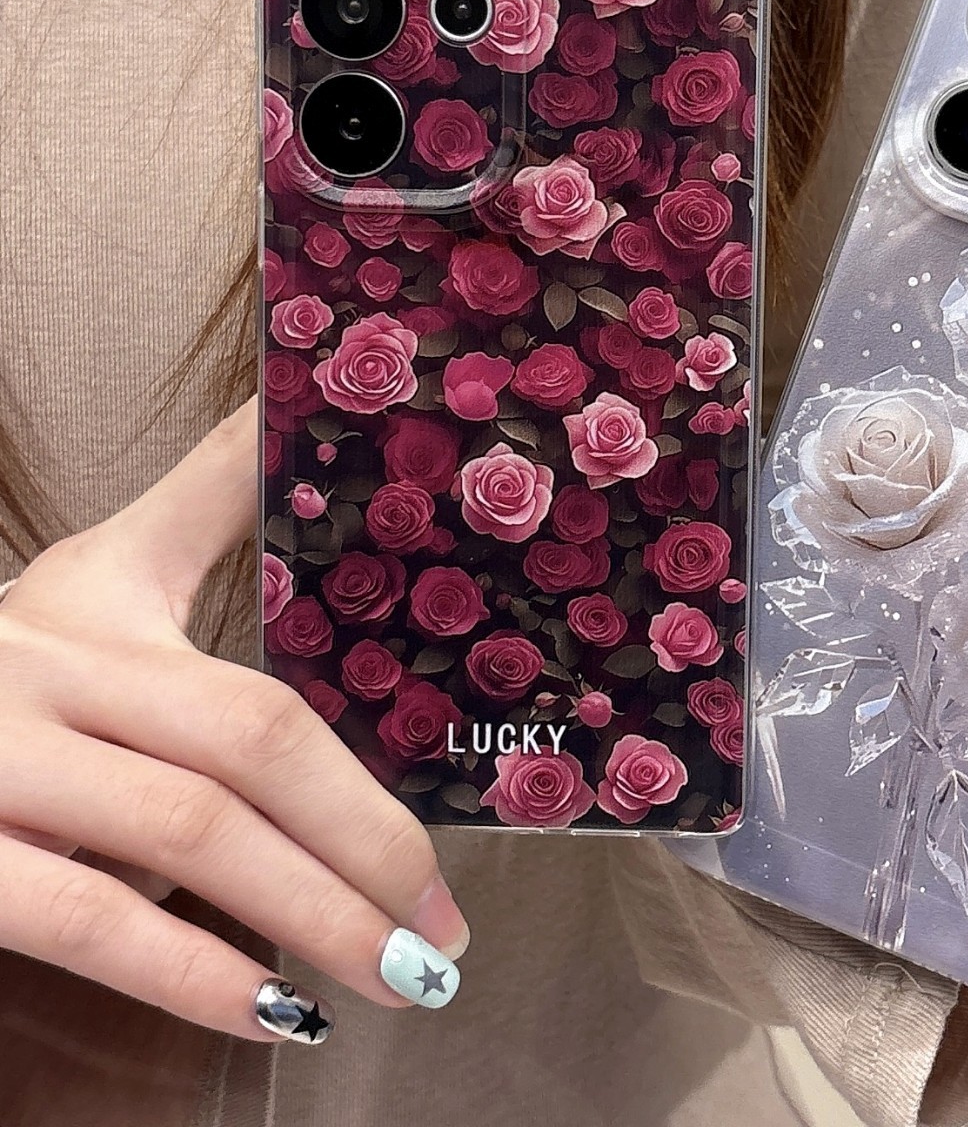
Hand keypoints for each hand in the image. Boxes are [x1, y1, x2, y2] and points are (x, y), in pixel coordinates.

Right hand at [0, 402, 469, 1046]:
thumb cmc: (8, 659)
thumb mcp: (102, 569)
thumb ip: (207, 500)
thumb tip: (297, 414)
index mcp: (105, 594)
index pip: (280, 644)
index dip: (356, 614)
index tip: (464, 724)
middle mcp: (53, 662)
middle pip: (252, 740)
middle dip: (368, 836)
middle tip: (448, 921)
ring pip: (188, 831)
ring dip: (312, 915)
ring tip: (401, 974)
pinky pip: (88, 922)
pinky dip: (193, 977)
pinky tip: (278, 1013)